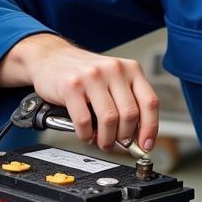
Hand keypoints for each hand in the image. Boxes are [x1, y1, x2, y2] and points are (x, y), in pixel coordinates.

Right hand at [0, 34, 158, 151]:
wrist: (51, 56)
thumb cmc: (84, 72)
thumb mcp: (112, 79)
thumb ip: (126, 102)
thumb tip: (137, 136)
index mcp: (130, 69)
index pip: (149, 102)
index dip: (150, 128)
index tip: (145, 144)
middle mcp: (114, 70)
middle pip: (130, 114)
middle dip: (125, 137)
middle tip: (119, 144)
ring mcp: (92, 77)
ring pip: (109, 120)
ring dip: (107, 139)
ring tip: (102, 142)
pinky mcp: (71, 86)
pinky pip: (84, 121)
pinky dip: (87, 135)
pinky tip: (86, 134)